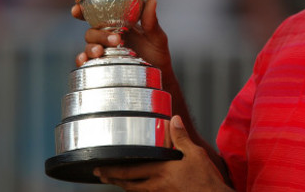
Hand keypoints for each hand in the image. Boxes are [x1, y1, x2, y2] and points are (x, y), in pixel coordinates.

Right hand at [73, 0, 170, 71]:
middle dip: (99, 34)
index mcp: (119, 25)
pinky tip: (85, 61)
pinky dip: (82, 60)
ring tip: (101, 52)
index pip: (98, 14)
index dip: (84, 10)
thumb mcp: (157, 37)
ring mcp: (105, 52)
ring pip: (89, 45)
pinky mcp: (102, 66)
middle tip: (115, 40)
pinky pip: (86, 62)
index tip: (77, 9)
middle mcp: (109, 36)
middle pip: (93, 31)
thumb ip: (152, 22)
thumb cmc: (158, 55)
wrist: (160, 79)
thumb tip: (152, 1)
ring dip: (91, 47)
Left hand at [93, 115, 233, 191]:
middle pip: (127, 183)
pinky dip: (136, 189)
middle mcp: (156, 184)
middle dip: (112, 178)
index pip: (130, 171)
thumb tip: (174, 119)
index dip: (112, 170)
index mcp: (161, 171)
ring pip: (135, 190)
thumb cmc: (205, 178)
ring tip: (113, 179)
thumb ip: (181, 137)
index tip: (99, 166)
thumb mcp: (195, 153)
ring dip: (122, 184)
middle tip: (100, 174)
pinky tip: (136, 185)